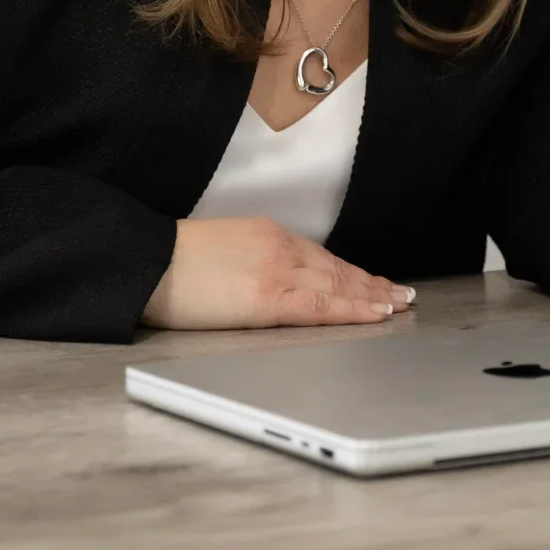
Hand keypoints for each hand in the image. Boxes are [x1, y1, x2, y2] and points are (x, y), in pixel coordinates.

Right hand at [142, 217, 414, 329]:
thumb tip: (267, 280)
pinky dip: (353, 309)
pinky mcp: (268, 296)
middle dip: (371, 284)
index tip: (374, 281)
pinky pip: (322, 305)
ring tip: (397, 306)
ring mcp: (277, 271)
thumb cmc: (173, 262)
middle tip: (401, 295)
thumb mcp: (222, 250)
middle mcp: (279, 247)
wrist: (147, 261)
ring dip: (372, 297)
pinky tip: (374, 314)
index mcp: (266, 235)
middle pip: (337, 269)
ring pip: (338, 285)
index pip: (321, 256)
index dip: (351, 271)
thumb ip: (252, 261)